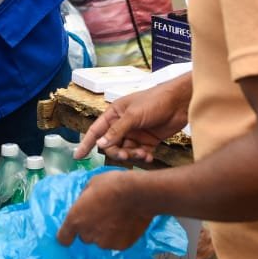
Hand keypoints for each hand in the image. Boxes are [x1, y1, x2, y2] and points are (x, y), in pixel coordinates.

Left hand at [56, 170, 152, 249]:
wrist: (139, 194)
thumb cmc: (112, 184)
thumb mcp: (91, 185)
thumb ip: (83, 200)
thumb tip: (84, 204)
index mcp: (75, 220)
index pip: (63, 239)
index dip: (68, 235)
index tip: (73, 231)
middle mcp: (87, 235)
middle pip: (85, 237)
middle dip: (91, 228)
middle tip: (103, 214)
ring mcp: (105, 243)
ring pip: (101, 240)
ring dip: (106, 232)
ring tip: (118, 217)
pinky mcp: (121, 246)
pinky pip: (116, 242)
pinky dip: (120, 235)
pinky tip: (127, 223)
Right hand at [74, 76, 190, 163]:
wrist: (180, 102)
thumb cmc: (155, 101)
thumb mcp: (133, 115)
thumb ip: (117, 131)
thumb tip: (100, 144)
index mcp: (114, 114)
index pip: (96, 131)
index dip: (86, 143)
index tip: (77, 156)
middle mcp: (123, 125)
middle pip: (111, 145)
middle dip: (117, 152)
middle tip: (126, 155)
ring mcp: (135, 134)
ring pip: (125, 151)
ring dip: (132, 155)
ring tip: (142, 153)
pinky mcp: (148, 141)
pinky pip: (139, 154)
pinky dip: (142, 157)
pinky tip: (149, 156)